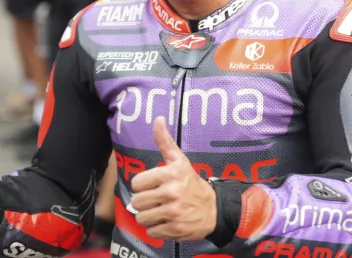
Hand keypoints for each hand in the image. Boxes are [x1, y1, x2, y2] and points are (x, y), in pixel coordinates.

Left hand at [130, 117, 217, 241]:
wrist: (214, 210)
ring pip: (142, 218)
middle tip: (156, 200)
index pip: (137, 183)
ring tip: (160, 211)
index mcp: (170, 174)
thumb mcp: (180, 161)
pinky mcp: (175, 230)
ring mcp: (173, 212)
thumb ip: (165, 142)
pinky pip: (151, 231)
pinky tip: (166, 222)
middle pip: (137, 202)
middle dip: (144, 203)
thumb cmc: (192, 183)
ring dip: (148, 217)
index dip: (143, 186)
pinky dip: (156, 229)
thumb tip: (158, 119)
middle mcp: (171, 192)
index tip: (153, 186)